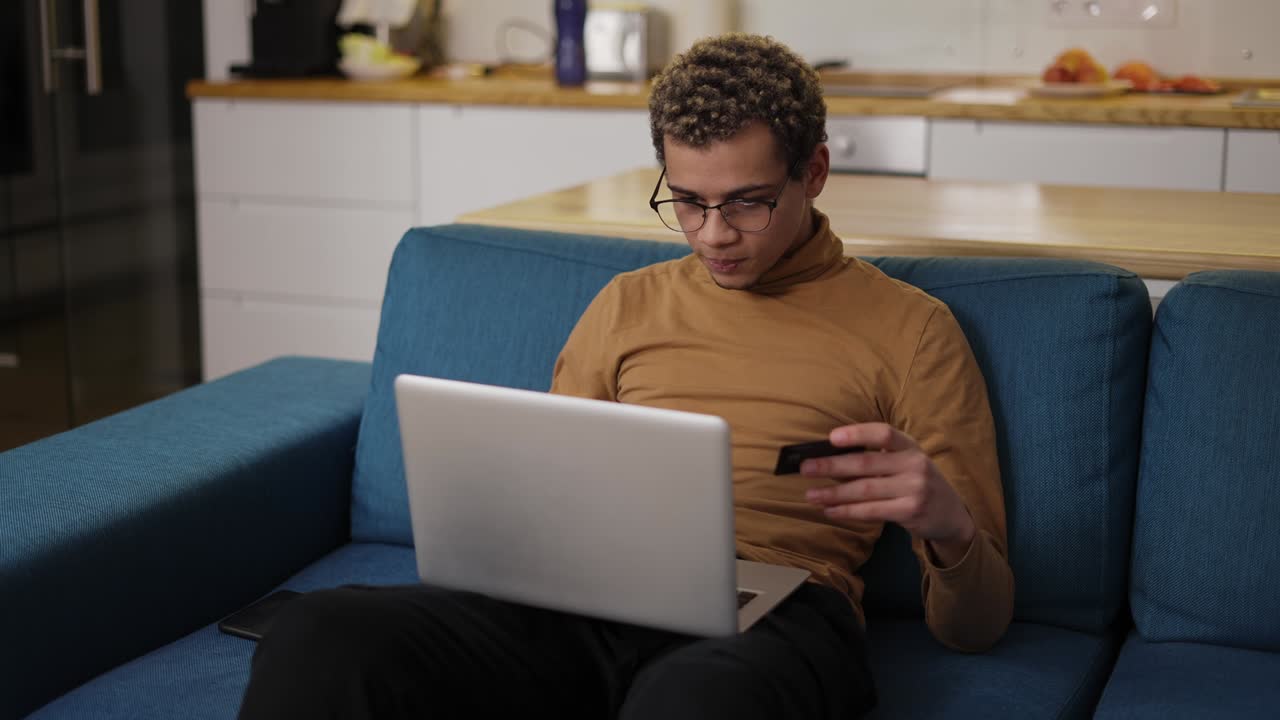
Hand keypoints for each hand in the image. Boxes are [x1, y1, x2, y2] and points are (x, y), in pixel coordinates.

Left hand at [801, 423, 975, 565]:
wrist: (952, 515)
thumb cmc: (918, 483)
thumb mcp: (907, 463)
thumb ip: (878, 459)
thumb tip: (830, 459)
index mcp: (911, 446)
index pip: (884, 433)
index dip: (857, 434)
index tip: (831, 438)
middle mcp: (915, 464)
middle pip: (867, 463)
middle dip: (832, 466)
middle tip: (806, 468)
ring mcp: (915, 489)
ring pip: (865, 490)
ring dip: (834, 493)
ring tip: (811, 494)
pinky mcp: (911, 512)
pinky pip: (872, 511)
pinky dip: (847, 511)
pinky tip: (830, 510)